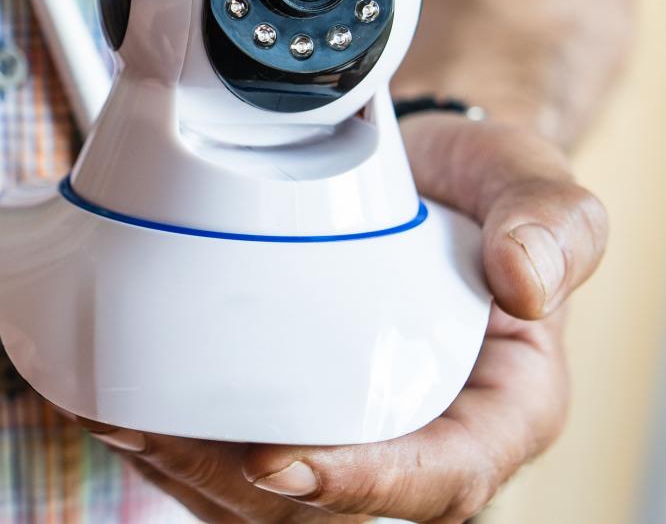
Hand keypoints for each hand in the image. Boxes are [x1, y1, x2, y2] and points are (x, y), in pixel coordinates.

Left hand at [73, 113, 607, 522]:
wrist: (420, 174)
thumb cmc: (473, 188)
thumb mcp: (526, 182)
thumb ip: (547, 220)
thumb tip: (526, 281)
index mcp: (497, 411)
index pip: (439, 479)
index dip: (360, 485)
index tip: (279, 459)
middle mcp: (419, 439)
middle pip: (327, 504)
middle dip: (232, 479)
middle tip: (155, 429)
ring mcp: (348, 434)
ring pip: (262, 496)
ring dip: (184, 468)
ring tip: (118, 417)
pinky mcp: (291, 414)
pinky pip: (229, 460)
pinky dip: (171, 442)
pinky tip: (117, 405)